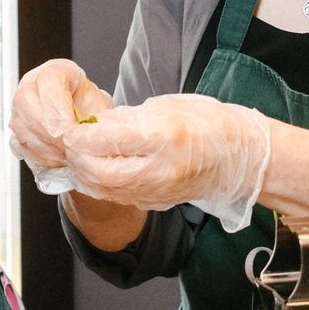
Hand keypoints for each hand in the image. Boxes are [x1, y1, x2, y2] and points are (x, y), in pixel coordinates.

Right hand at [8, 59, 111, 188]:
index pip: (48, 79)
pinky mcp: (17, 128)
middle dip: (48, 130)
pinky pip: (20, 142)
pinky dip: (39, 155)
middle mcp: (32, 84)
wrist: (84, 119)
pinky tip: (57, 157)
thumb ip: (90, 116)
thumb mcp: (99, 106)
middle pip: (25, 101)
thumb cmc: (91, 108)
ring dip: (44, 145)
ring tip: (66, 154)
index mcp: (56, 71)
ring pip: (21, 124)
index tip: (69, 127)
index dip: (56, 105)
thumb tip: (78, 133)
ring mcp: (20, 106)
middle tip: (66, 145)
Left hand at [62, 93, 271, 231]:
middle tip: (67, 141)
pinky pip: (117, 197)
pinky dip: (98, 184)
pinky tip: (95, 169)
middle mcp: (161, 169)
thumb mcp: (167, 106)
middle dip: (75, 157)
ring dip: (82, 172)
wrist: (241, 157)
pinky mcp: (156, 202)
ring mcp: (159, 191)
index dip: (79, 134)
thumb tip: (93, 125)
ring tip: (77, 155)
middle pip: (98, 171)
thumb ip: (127, 118)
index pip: (106, 139)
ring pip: (103, 189)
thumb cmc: (209, 123)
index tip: (68, 125)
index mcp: (165, 136)